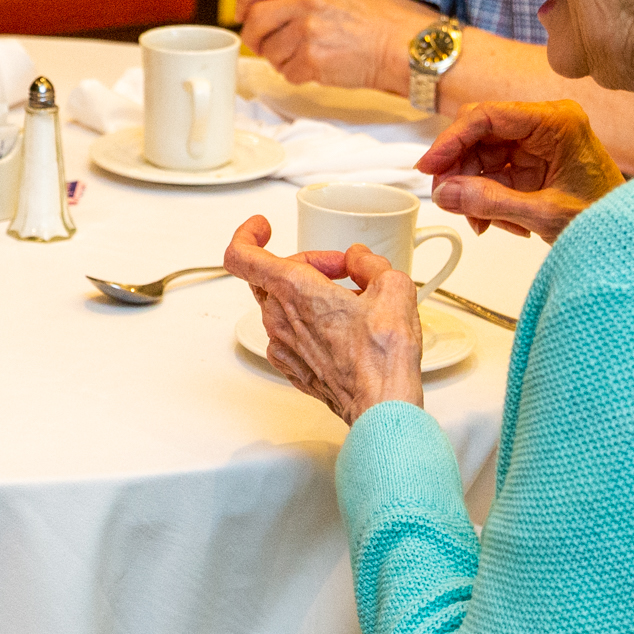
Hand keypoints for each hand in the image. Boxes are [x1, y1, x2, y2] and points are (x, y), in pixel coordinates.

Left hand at [222, 216, 422, 423]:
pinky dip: (311, 321)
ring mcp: (283, 346)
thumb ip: (369, 262)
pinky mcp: (293, 367)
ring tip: (352, 300)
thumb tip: (360, 260)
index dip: (247, 234)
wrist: (383, 406)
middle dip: (306, 264)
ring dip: (310, 293)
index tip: (263, 227)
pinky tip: (344, 327)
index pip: (241, 255)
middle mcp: (279, 319)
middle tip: (341, 268)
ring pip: (282, 304)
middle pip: (272, 276)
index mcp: (294, 291)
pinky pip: (292, 333)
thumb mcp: (392, 286)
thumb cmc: (382, 356)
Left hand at [236, 0, 421, 92]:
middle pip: (255, 21)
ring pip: (269, 52)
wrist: (405, 47)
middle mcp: (306, 2)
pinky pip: (287, 73)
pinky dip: (297, 75)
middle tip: (262, 45)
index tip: (241, 12)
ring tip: (305, 56)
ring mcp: (308, 32)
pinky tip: (317, 68)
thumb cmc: (381, 22)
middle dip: (253, 37)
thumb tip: (270, 8)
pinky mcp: (312, 61)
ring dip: (280, 59)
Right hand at [416, 101, 624, 240]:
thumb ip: (490, 202)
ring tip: (480, 221)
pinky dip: (486, 197)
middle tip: (449, 200)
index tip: (429, 166)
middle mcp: (544, 125)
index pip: (488, 116)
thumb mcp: (543, 214)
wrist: (628, 238)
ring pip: (481, 155)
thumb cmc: (606, 218)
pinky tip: (495, 220)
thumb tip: (445, 193)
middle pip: (480, 134)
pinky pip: (493, 172)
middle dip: (460, 169)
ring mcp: (537, 143)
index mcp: (555, 122)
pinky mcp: (532, 162)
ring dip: (472, 188)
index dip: (451, 140)